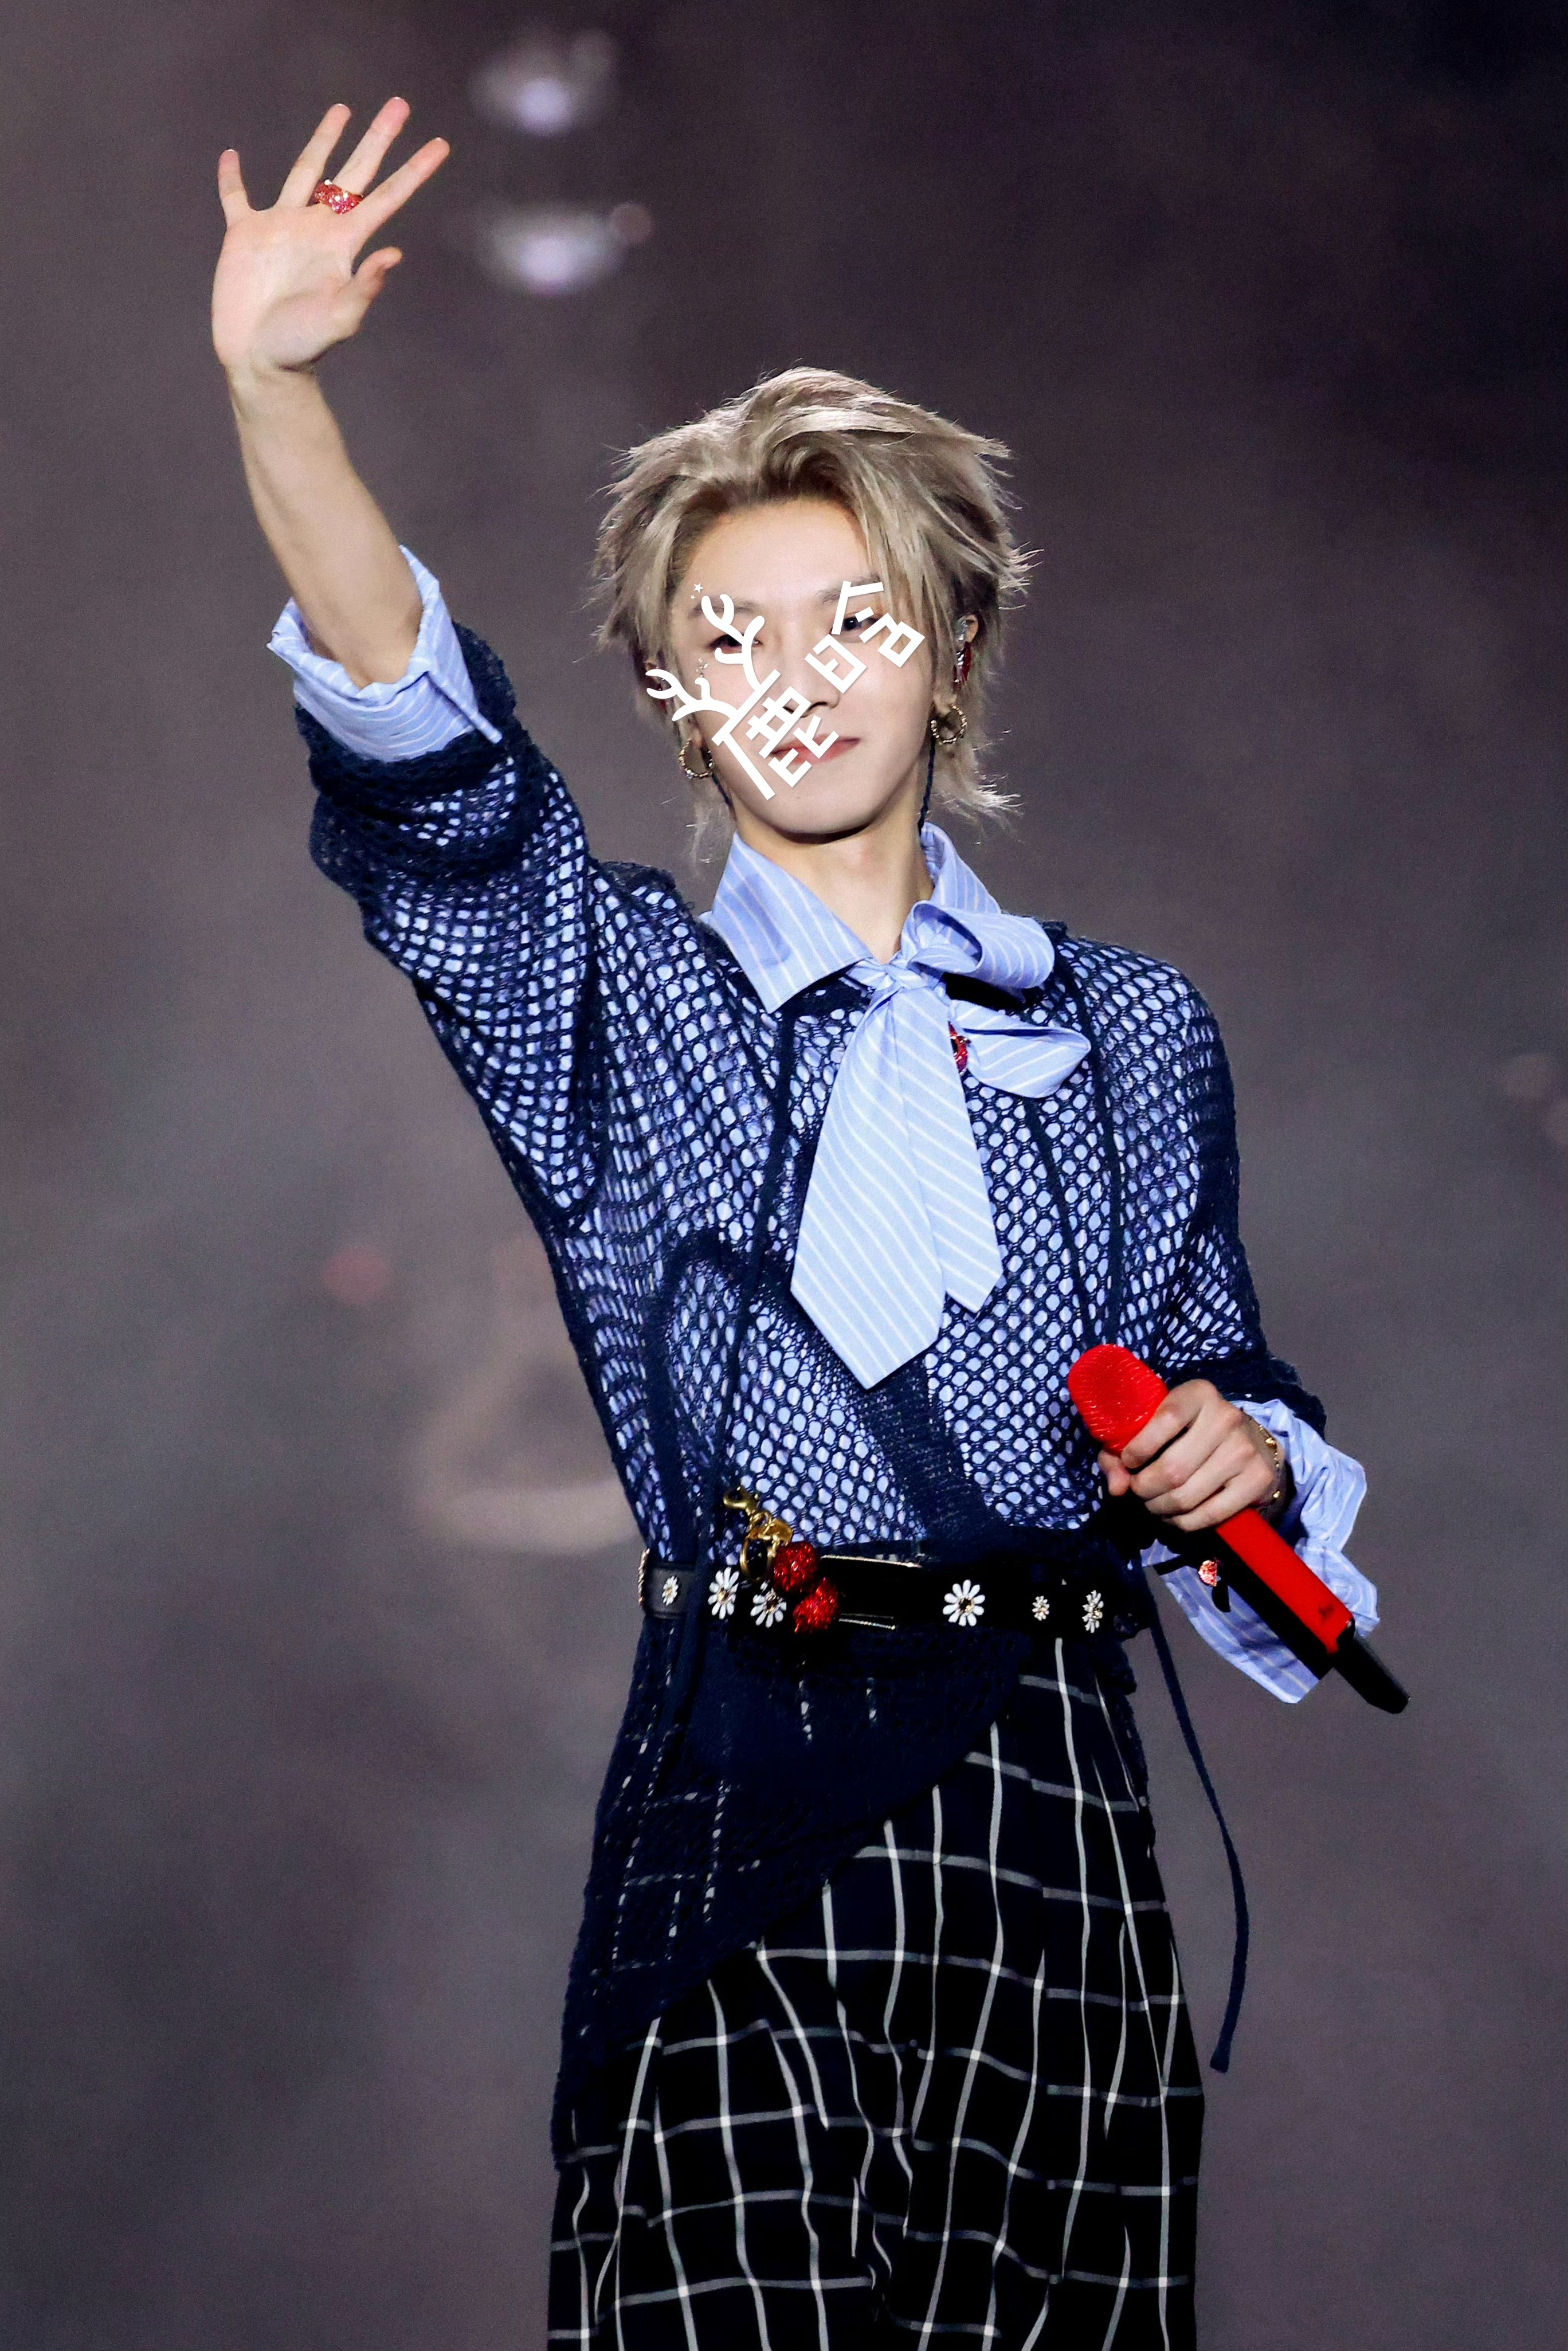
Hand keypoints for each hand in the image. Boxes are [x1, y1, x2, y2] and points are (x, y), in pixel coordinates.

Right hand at [213, 99, 448, 380]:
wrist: (259, 362)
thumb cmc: (301, 348)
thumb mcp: (339, 319)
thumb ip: (365, 288)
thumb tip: (394, 255)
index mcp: (343, 245)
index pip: (386, 198)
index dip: (414, 171)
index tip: (440, 144)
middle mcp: (317, 228)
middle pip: (353, 172)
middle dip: (377, 139)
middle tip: (399, 104)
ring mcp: (281, 228)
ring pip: (305, 172)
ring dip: (322, 141)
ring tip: (342, 110)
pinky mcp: (244, 236)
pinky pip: (236, 198)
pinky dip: (232, 178)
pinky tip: (232, 157)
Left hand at [1097, 1380, 1282, 1533]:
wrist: (1250, 1444)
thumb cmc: (1189, 1433)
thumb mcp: (1155, 1428)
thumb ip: (1121, 1451)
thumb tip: (1116, 1488)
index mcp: (1199, 1394)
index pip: (1166, 1419)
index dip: (1138, 1448)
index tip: (1128, 1462)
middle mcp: (1226, 1418)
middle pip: (1172, 1469)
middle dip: (1144, 1488)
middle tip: (1139, 1490)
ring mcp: (1244, 1450)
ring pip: (1186, 1496)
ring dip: (1159, 1508)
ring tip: (1154, 1503)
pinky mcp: (1257, 1480)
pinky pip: (1209, 1515)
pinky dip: (1183, 1523)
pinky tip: (1176, 1515)